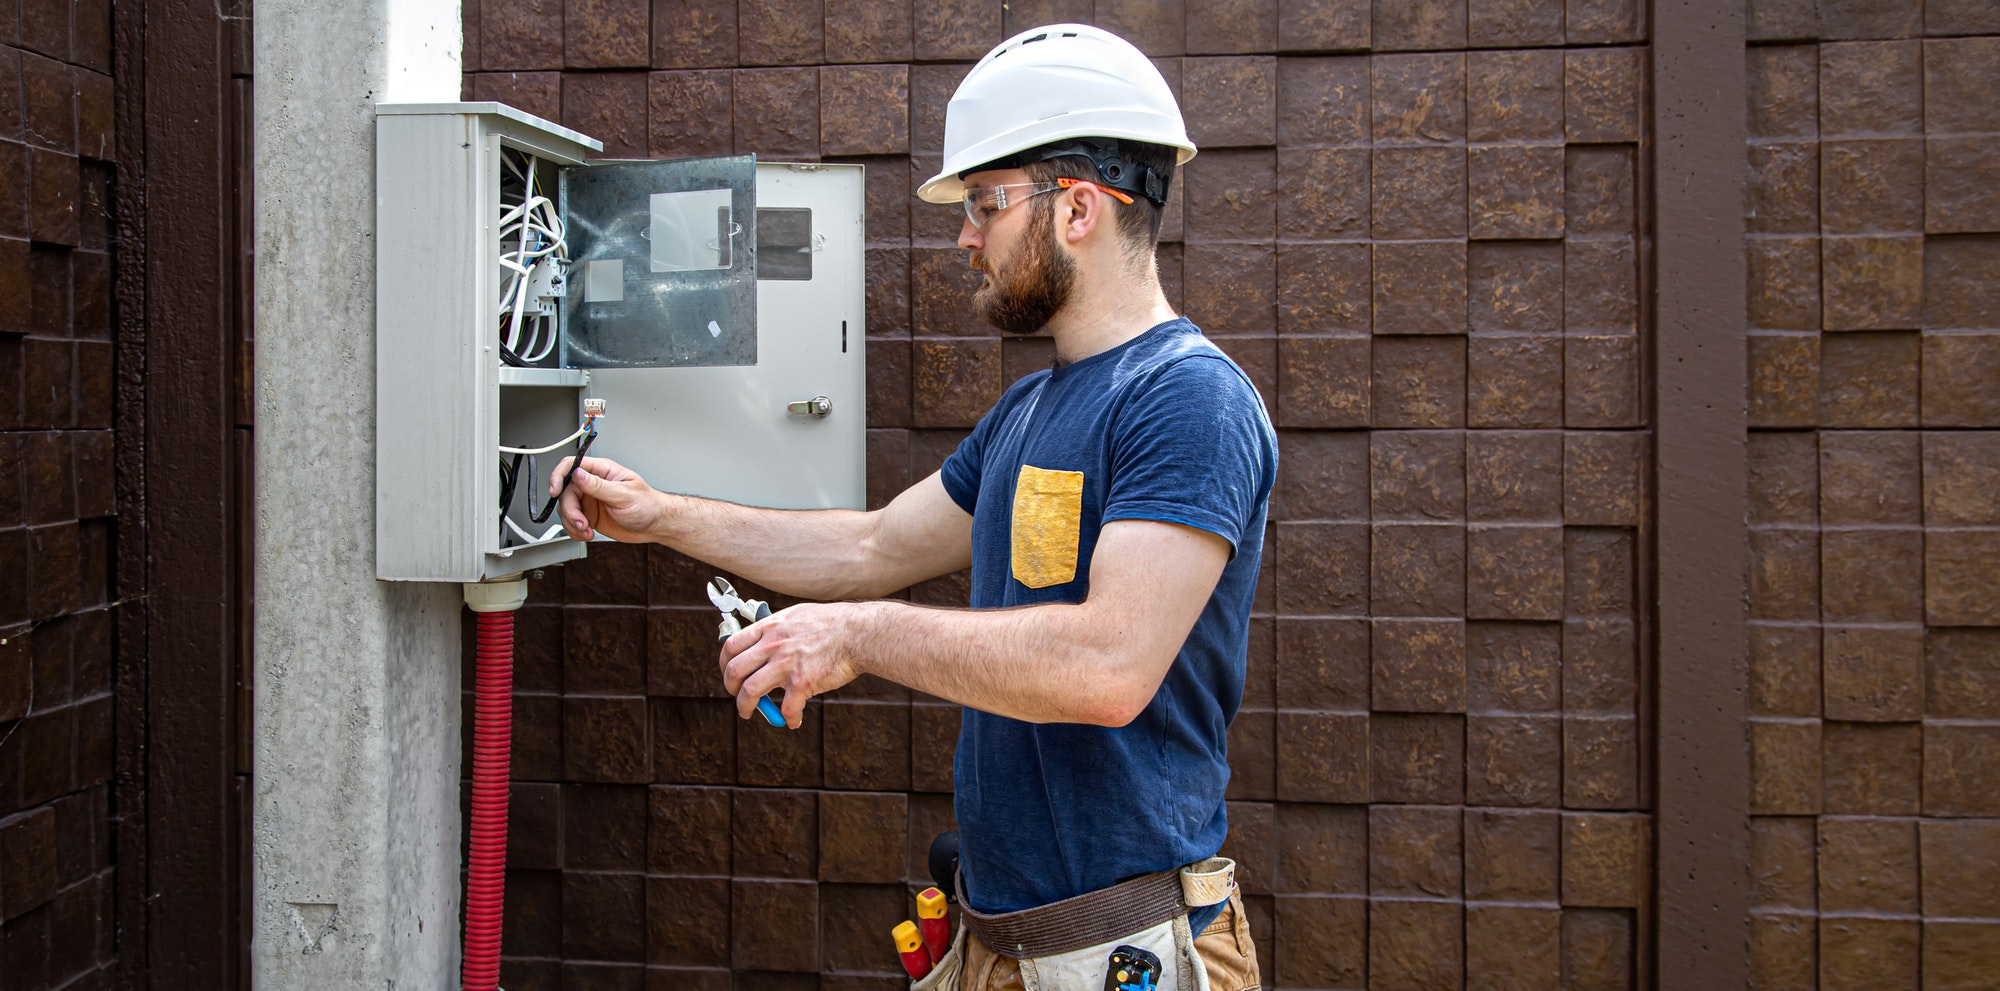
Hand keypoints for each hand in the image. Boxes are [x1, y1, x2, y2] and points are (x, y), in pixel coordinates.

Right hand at [552, 455, 663, 542]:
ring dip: (572, 523)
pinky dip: (575, 531)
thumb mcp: (624, 495)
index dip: (559, 476)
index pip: (572, 465)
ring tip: (586, 531)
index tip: (554, 491)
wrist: (655, 525)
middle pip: (565, 492)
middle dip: (569, 510)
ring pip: (566, 508)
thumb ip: (599, 485)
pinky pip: (572, 522)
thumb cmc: (647, 505)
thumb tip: (578, 474)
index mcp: (602, 471)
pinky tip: (587, 534)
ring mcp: (590, 500)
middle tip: (580, 522)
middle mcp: (592, 484)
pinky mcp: (589, 515)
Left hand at [719, 602, 862, 727]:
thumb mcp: (796, 616)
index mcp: (769, 628)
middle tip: (737, 696)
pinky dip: (788, 718)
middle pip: (734, 671)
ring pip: (750, 691)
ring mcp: (786, 664)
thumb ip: (776, 630)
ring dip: (745, 707)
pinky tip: (793, 720)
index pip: (731, 646)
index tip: (729, 673)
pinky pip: (786, 708)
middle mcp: (773, 645)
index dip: (724, 664)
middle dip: (730, 688)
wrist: (857, 633)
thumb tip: (763, 644)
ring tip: (748, 713)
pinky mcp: (802, 682)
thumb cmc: (831, 624)